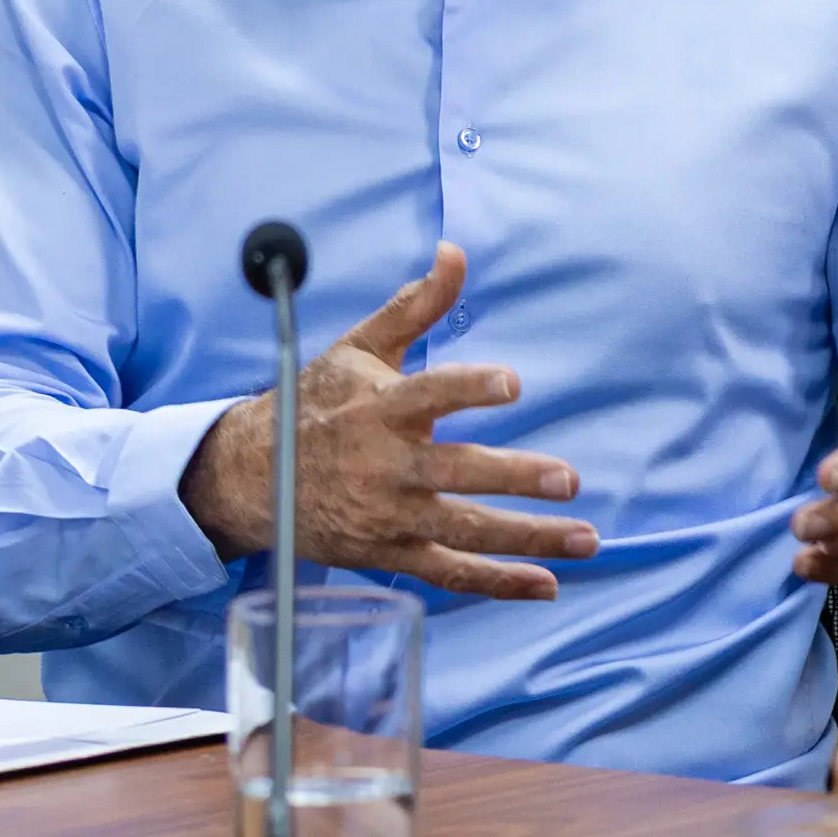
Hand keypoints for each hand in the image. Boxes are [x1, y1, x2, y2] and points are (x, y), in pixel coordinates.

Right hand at [177, 242, 597, 598]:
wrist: (252, 478)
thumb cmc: (316, 406)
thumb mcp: (359, 348)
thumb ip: (414, 305)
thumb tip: (455, 253)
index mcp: (379, 409)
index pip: (427, 394)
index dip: (468, 388)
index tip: (513, 383)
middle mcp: (385, 466)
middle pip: (455, 472)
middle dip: (514, 478)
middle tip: (569, 479)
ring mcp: (389, 516)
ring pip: (464, 531)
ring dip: (528, 539)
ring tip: (586, 538)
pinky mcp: (391, 554)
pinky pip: (450, 574)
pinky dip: (499, 583)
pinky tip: (548, 583)